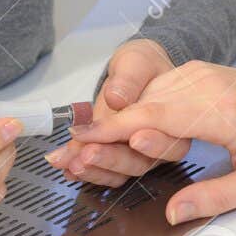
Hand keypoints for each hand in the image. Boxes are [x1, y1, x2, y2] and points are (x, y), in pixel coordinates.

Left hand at [46, 38, 184, 187]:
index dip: (152, 144)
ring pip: (118, 173)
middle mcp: (154, 145)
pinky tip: (64, 165)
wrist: (129, 72)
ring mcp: (132, 154)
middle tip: (88, 152)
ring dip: (93, 170)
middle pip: (139, 163)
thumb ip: (129, 79)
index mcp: (171, 123)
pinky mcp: (112, 157)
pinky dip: (81, 170)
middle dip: (112, 159)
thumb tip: (117, 98)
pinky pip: (100, 171)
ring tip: (70, 162)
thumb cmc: (141, 66)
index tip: (133, 138)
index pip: (166, 141)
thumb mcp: (137, 62)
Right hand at [64, 59, 235, 223]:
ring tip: (83, 147)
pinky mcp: (194, 72)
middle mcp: (205, 84)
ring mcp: (198, 73)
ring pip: (143, 97)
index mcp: (222, 111)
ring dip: (114, 121)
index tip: (80, 142)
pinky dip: (132, 110)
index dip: (113, 130)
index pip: (155, 117)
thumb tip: (174, 213)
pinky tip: (117, 130)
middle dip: (103, 132)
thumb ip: (216, 197)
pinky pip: (154, 90)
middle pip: (140, 106)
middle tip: (67, 156)